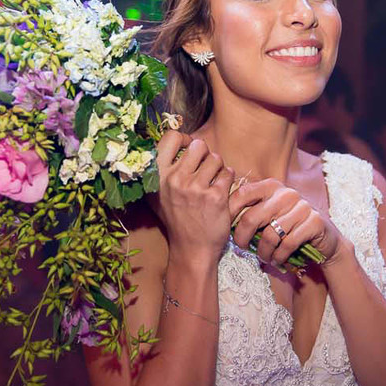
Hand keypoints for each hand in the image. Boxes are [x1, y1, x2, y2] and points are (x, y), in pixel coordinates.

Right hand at [154, 131, 234, 271]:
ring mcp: (195, 188)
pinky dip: (227, 180)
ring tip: (213, 183)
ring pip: (216, 158)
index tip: (189, 150)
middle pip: (198, 145)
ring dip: (218, 168)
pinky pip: (228, 173)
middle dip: (205, 155)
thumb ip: (161, 169)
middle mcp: (174, 179)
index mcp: (158, 176)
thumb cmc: (176, 219)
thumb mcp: (157, 195)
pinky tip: (221, 192)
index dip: (184, 139)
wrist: (191, 249)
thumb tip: (175, 141)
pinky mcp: (215, 197)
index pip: (171, 137)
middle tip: (205, 170)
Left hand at [228, 178, 347, 267]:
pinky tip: (277, 260)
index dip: (230, 212)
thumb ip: (251, 212)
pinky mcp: (314, 222)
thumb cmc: (289, 227)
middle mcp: (286, 193)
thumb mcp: (270, 214)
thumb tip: (222, 221)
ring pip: (270, 235)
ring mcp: (302, 206)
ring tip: (263, 258)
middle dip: (242, 238)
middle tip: (241, 248)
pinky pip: (288, 244)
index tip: (225, 228)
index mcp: (272, 186)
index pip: (242, 194)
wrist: (324, 239)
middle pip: (252, 217)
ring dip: (263, 252)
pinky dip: (279, 257)